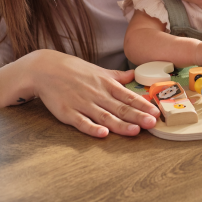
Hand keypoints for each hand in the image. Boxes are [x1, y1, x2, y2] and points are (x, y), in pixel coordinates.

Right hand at [28, 49, 160, 138]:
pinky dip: (92, 128)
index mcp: (106, 84)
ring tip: (135, 131)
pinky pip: (81, 122)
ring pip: (105, 116)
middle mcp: (97, 94)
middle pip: (120, 107)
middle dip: (138, 116)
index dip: (143, 104)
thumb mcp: (98, 70)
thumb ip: (116, 76)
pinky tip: (103, 133)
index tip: (156, 112)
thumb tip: (133, 75)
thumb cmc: (73, 70)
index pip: (128, 95)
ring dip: (120, 124)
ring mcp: (82, 103)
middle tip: (153, 123)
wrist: (44, 68)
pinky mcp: (67, 112)